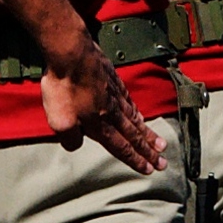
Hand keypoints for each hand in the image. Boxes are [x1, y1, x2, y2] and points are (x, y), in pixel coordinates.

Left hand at [39, 38, 165, 174]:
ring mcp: (114, 94)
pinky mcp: (112, 78)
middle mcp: (112, 112)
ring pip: (135, 118)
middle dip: (149, 151)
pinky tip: (138, 113)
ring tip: (160, 143)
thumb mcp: (59, 121)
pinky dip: (136, 111)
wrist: (71, 53)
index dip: (135, 160)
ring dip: (147, 133)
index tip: (149, 169)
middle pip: (134, 136)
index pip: (121, 147)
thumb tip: (76, 144)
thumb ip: (70, 139)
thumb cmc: (63, 87)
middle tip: (163, 163)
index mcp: (100, 125)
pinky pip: (129, 100)